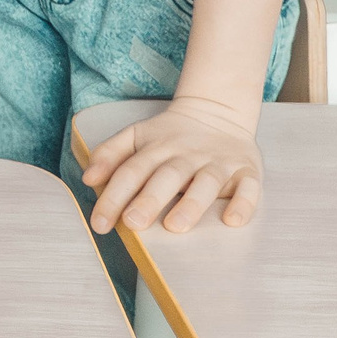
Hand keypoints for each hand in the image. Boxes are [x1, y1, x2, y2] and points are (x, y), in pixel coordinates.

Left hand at [82, 98, 264, 233]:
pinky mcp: (247, 171)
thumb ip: (110, 154)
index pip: (130, 172)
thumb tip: (87, 178)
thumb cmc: (170, 134)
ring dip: (191, 204)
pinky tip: (232, 220)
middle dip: (148, 200)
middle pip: (166, 177)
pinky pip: (249, 188)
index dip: (113, 197)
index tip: (99, 223)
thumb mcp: (136, 136)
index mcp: (156, 147)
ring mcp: (218, 163)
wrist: (218, 112)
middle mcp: (187, 155)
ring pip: (206, 183)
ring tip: (175, 225)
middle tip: (132, 223)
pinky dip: (243, 203)